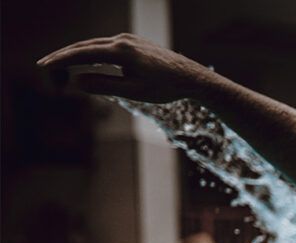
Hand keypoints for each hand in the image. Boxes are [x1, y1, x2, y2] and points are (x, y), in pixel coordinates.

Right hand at [37, 34, 212, 102]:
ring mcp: (129, 40)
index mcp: (122, 51)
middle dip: (64, 55)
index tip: (44, 66)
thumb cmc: (166, 88)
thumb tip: (76, 81)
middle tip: (44, 65)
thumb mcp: (134, 92)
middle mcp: (123, 40)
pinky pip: (107, 47)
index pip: (83, 54)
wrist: (192, 78)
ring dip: (77, 54)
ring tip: (59, 64)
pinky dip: (92, 53)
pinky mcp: (135, 43)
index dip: (61, 60)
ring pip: (95, 45)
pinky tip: (85, 61)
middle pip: (85, 46)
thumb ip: (105, 85)